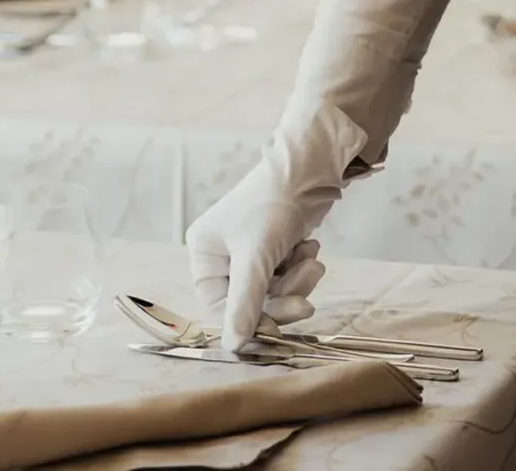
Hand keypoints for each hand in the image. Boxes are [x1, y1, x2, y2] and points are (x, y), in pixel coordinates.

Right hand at [185, 105, 363, 350]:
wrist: (309, 169)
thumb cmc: (272, 206)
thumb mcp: (256, 258)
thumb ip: (245, 304)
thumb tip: (233, 347)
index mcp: (204, 252)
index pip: (219, 306)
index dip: (249, 321)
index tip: (277, 331)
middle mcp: (222, 253)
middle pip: (250, 301)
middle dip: (282, 299)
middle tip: (307, 304)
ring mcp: (249, 251)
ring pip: (273, 291)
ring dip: (297, 282)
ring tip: (311, 261)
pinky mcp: (274, 247)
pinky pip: (286, 276)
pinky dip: (301, 267)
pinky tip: (309, 248)